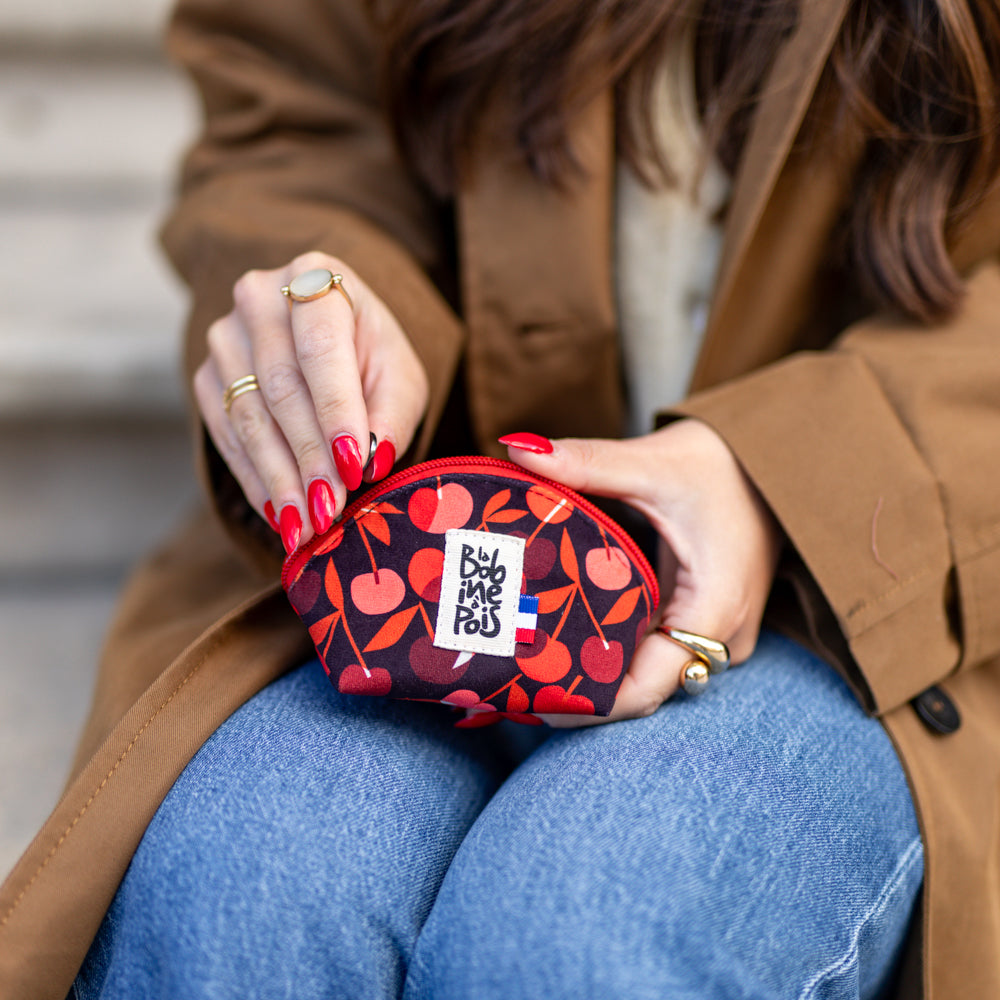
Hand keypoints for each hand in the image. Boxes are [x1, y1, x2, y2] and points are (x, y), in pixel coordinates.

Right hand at [194, 252, 428, 551]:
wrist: (330, 339)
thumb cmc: (371, 357)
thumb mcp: (399, 377)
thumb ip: (391, 416)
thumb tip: (370, 461)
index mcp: (317, 277)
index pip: (321, 350)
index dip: (336, 412)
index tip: (352, 468)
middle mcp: (260, 298)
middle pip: (282, 389)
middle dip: (309, 458)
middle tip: (330, 512)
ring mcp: (226, 337)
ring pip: (250, 418)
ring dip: (279, 479)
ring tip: (304, 528)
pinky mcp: (208, 377)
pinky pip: (228, 436)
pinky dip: (255, 479)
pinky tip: (279, 512)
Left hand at [504, 420, 782, 723]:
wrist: (778, 461)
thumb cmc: (725, 464)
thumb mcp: (654, 464)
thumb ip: (587, 462)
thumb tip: (519, 448)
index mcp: (712, 611)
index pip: (643, 690)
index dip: (584, 704)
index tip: (528, 695)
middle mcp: (720, 637)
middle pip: (639, 689)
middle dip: (577, 687)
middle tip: (510, 676)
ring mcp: (715, 633)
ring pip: (646, 672)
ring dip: (593, 668)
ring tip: (526, 658)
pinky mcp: (703, 621)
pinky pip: (654, 650)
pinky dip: (612, 647)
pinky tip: (565, 636)